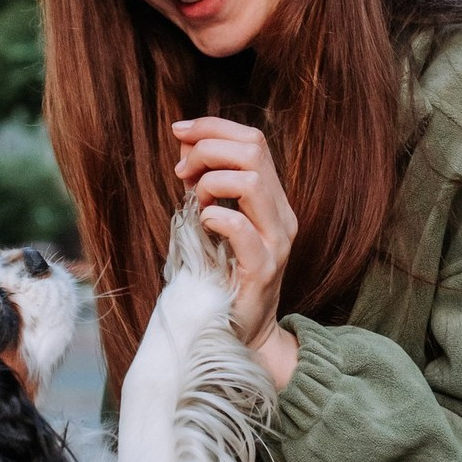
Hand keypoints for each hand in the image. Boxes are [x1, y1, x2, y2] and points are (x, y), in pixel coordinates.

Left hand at [172, 117, 299, 387]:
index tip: (179, 130)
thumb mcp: (216, 221)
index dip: (213, 126)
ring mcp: (277, 242)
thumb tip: (185, 144)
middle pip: (253, 150)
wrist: (244, 334)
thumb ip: (206, 183)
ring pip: (251, 181)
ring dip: (210, 182)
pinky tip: (203, 224)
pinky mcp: (263, 270)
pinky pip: (242, 230)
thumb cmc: (223, 277)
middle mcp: (282, 215)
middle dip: (208, 148)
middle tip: (182, 172)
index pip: (253, 140)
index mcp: (273, 200)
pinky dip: (216, 218)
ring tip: (196, 202)